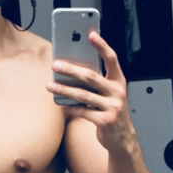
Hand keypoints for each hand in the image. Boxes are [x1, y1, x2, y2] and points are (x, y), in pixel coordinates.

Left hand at [46, 31, 134, 151]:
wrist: (122, 138)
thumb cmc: (111, 111)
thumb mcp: (108, 94)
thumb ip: (96, 82)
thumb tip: (70, 69)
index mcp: (119, 81)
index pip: (112, 59)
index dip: (102, 46)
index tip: (90, 34)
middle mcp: (118, 92)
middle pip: (91, 76)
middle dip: (71, 69)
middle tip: (55, 64)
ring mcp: (113, 107)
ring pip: (83, 95)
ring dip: (64, 89)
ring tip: (49, 85)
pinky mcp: (105, 121)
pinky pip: (82, 112)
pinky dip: (69, 108)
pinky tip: (60, 104)